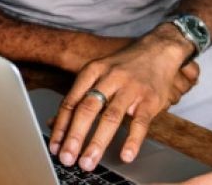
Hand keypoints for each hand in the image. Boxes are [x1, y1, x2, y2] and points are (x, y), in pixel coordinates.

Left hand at [47, 31, 198, 171]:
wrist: (159, 49)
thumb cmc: (124, 65)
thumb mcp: (98, 73)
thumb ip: (78, 97)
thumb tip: (53, 123)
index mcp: (92, 71)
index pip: (72, 101)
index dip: (61, 126)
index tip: (55, 146)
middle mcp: (110, 78)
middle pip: (88, 108)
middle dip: (75, 136)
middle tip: (67, 157)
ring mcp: (131, 88)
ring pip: (111, 117)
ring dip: (97, 142)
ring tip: (88, 161)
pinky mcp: (150, 99)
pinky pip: (140, 122)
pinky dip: (133, 140)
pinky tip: (125, 155)